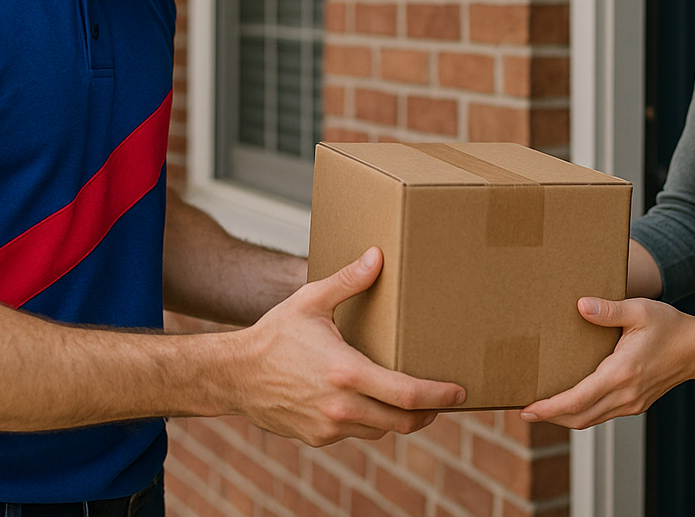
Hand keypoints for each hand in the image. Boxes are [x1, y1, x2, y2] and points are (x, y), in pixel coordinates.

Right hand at [230, 247, 465, 445]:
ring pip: (381, 430)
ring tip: (413, 401)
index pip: (408, 394)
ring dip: (401, 418)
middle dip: (429, 412)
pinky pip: (357, 433)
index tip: (460, 393)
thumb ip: (349, 280)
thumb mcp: (311, 301)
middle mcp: (341, 406)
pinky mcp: (318, 438)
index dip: (439, 396)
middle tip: (444, 400)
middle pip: (403, 421)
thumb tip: (378, 256)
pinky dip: (371, 421)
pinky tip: (372, 403)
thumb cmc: (275, 335)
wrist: (235, 375)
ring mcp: (329, 427)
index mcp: (347, 372)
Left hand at [518, 296, 694, 428]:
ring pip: (590, 420)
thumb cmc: (669, 326)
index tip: (528, 408)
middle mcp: (626, 394)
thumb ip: (609, 310)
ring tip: (541, 407)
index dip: (550, 407)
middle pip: (579, 417)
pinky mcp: (635, 405)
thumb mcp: (639, 310)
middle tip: (524, 409)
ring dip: (564, 417)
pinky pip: (601, 415)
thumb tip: (581, 305)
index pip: (577, 399)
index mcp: (622, 373)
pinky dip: (581, 412)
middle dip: (550, 416)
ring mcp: (631, 403)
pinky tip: (569, 401)